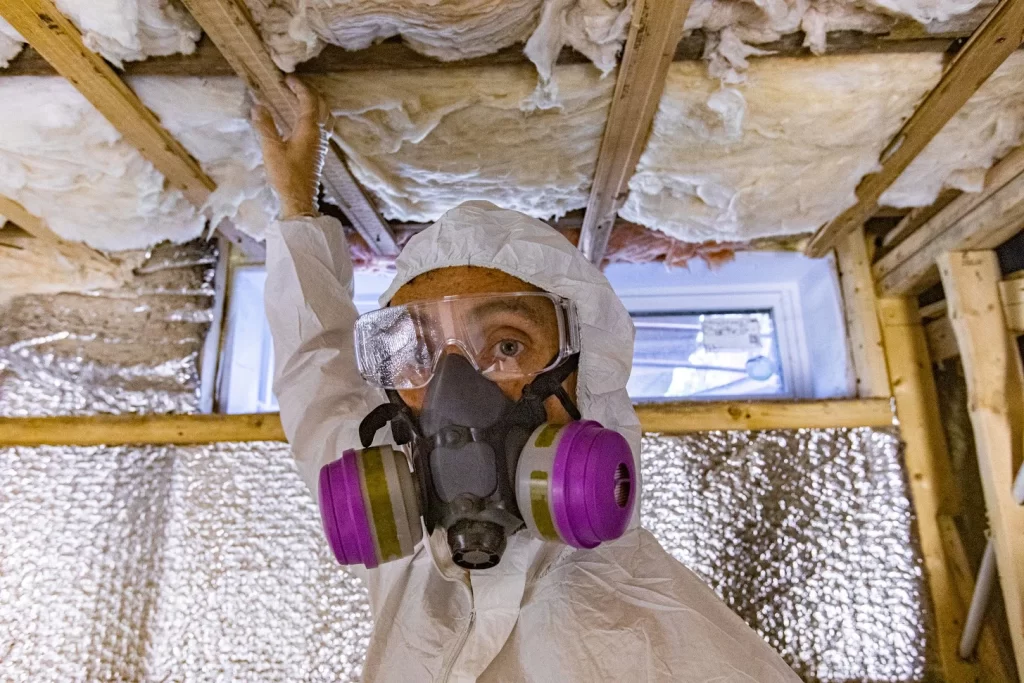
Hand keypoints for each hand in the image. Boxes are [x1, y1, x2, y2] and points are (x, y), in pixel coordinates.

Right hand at [251, 76, 332, 219]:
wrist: (299, 199)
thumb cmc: (286, 175)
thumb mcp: (271, 149)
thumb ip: (265, 126)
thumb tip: (258, 106)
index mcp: (310, 130)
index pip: (309, 100)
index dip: (299, 87)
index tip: (287, 79)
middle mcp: (320, 134)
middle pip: (321, 105)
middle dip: (309, 91)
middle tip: (293, 85)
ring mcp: (321, 143)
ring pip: (325, 115)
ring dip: (315, 103)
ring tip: (299, 98)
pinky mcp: (319, 151)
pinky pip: (323, 126)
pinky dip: (315, 116)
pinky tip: (303, 120)